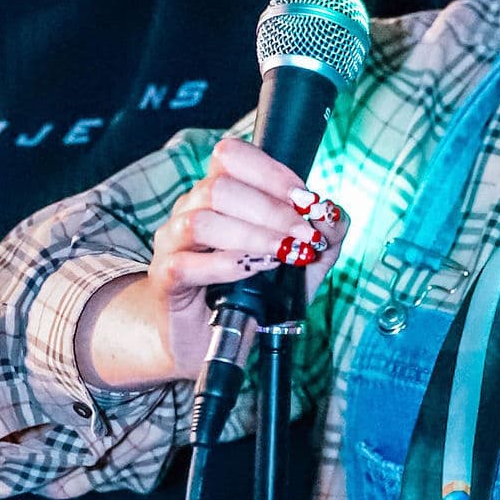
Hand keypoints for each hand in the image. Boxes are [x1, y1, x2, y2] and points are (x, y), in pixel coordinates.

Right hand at [82, 140, 349, 390]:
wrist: (209, 343)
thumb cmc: (251, 297)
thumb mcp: (299, 265)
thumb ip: (323, 237)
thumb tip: (334, 215)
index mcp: (217, 195)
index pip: (232, 157)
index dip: (272, 173)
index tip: (307, 201)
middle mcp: (189, 210)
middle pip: (220, 187)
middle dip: (273, 211)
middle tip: (306, 237)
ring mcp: (172, 243)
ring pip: (202, 221)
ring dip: (252, 235)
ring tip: (284, 254)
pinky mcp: (164, 279)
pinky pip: (185, 264)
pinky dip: (224, 265)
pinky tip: (251, 271)